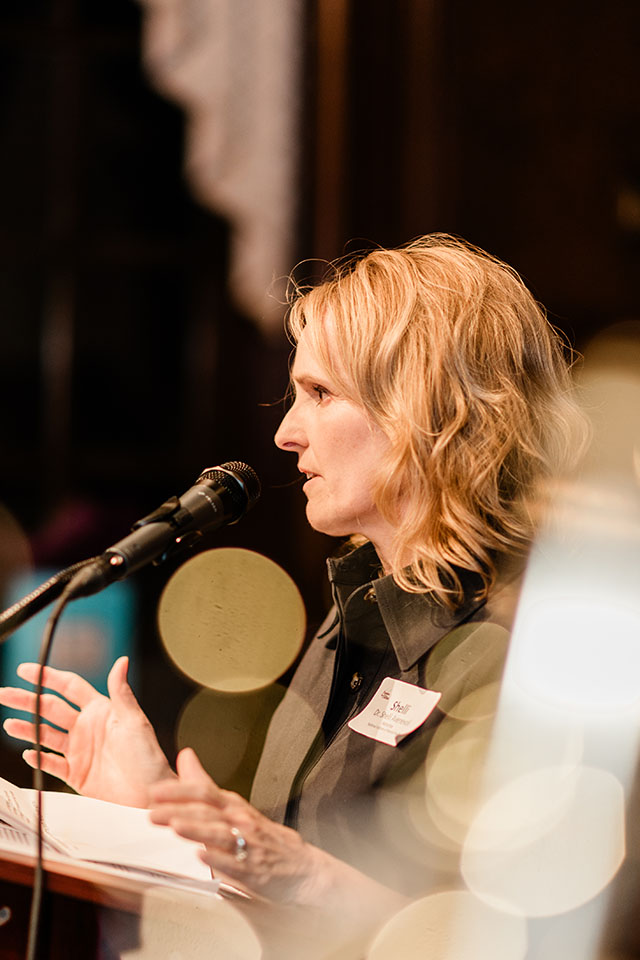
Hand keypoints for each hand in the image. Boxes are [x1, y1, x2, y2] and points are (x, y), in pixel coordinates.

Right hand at [0, 657, 173, 806]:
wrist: (150, 795)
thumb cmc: (148, 757)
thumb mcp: (135, 721)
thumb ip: (121, 692)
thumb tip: (122, 661)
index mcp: (101, 710)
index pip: (69, 687)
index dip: (48, 677)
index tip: (27, 670)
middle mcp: (87, 727)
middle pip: (50, 708)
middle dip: (27, 700)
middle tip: (5, 693)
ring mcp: (80, 750)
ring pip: (46, 734)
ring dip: (27, 727)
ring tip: (10, 723)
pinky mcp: (76, 773)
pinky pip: (51, 763)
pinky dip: (39, 758)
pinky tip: (28, 752)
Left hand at [149, 748, 330, 902]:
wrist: (300, 866)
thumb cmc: (262, 835)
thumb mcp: (233, 804)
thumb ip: (205, 783)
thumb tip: (186, 756)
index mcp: (232, 805)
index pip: (203, 792)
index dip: (178, 790)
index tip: (155, 791)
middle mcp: (239, 821)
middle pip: (206, 811)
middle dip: (178, 811)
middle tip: (152, 812)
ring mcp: (247, 844)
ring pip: (219, 834)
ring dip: (196, 830)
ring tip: (176, 827)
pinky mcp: (252, 870)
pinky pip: (234, 864)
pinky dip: (217, 859)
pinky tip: (201, 856)